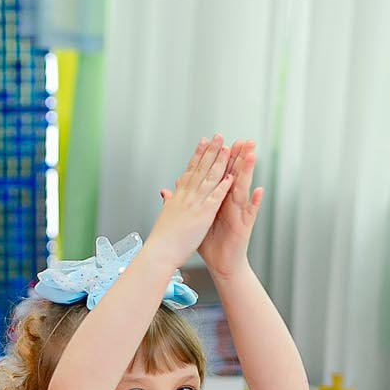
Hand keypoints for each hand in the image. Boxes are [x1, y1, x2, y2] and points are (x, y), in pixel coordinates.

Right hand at [147, 135, 233, 270]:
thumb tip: (165, 193)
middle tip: (219, 136)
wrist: (159, 252)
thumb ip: (168, 201)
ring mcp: (194, 204)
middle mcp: (186, 196)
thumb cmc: (162, 239)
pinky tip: (231, 177)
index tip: (204, 142)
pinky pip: (215, 198)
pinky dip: (223, 187)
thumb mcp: (165, 215)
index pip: (190, 170)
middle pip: (201, 169)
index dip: (198, 155)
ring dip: (219, 163)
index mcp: (178, 196)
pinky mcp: (202, 215)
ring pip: (209, 179)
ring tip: (228, 149)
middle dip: (211, 151)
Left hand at [195, 140, 263, 279]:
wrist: (220, 264)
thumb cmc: (210, 244)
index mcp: (218, 200)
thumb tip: (174, 187)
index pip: (220, 174)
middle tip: (244, 140)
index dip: (220, 157)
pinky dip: (256, 202)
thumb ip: (187, 201)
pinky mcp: (245, 225)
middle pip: (235, 176)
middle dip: (239, 158)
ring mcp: (240, 213)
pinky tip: (260, 190)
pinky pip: (252, 212)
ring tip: (252, 155)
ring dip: (249, 171)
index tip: (220, 140)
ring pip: (244, 188)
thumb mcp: (195, 219)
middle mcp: (231, 203)